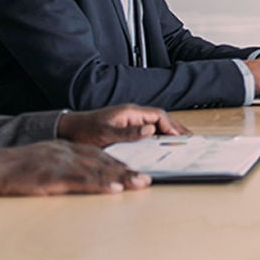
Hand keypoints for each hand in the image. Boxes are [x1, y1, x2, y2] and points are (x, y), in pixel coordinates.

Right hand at [0, 140, 150, 195]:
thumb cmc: (12, 170)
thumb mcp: (41, 163)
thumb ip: (59, 167)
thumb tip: (75, 180)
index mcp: (64, 149)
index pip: (97, 156)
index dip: (117, 165)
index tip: (134, 172)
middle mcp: (66, 152)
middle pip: (102, 161)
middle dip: (126, 170)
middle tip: (146, 180)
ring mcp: (60, 163)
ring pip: (97, 170)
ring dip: (121, 177)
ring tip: (139, 183)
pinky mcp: (53, 176)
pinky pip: (81, 180)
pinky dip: (100, 185)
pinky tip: (114, 189)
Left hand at [56, 104, 187, 146]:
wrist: (68, 132)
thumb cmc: (84, 131)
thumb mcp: (106, 133)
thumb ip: (128, 132)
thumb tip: (150, 130)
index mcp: (130, 113)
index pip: (158, 116)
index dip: (172, 126)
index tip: (181, 137)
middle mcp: (132, 116)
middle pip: (160, 120)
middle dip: (176, 128)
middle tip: (191, 140)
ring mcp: (129, 123)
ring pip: (155, 126)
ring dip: (169, 133)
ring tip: (182, 143)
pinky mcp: (126, 131)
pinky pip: (147, 132)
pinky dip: (158, 138)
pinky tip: (163, 146)